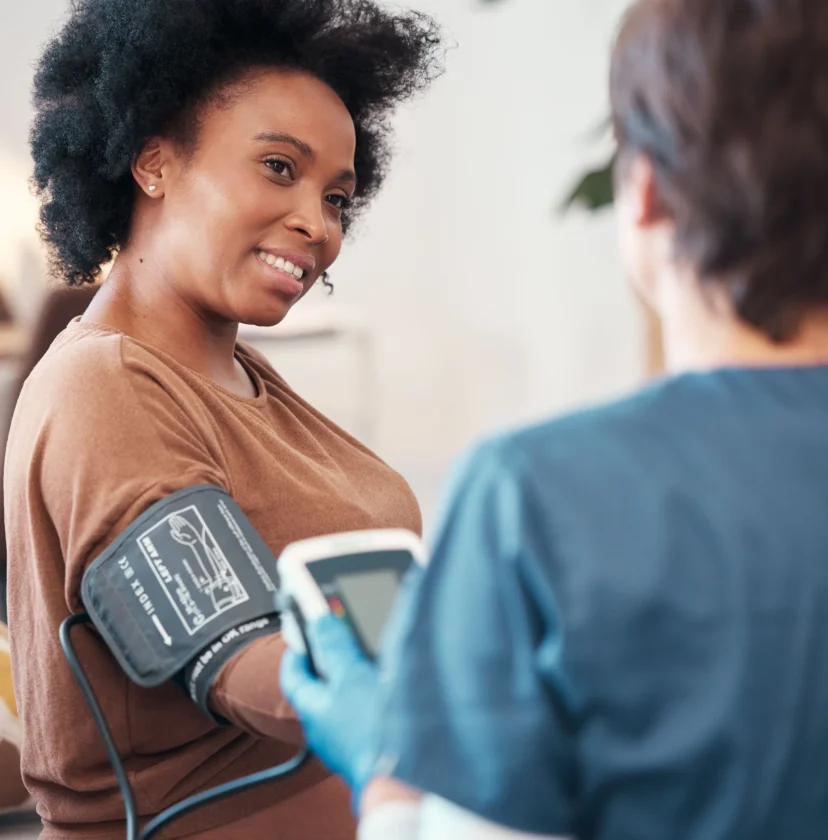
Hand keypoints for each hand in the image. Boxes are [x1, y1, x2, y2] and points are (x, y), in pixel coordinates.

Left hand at [280, 614, 380, 807]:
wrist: (401, 780)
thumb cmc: (370, 731)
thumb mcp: (351, 674)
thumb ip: (335, 646)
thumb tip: (320, 621)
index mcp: (312, 709)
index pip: (293, 675)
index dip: (296, 652)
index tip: (301, 634)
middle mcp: (323, 729)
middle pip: (318, 689)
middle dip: (329, 664)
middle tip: (340, 642)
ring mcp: (344, 743)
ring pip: (342, 704)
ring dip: (352, 682)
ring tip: (370, 664)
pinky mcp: (366, 750)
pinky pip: (361, 719)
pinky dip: (369, 702)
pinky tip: (388, 694)